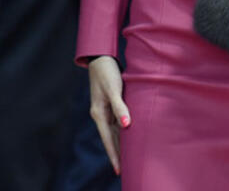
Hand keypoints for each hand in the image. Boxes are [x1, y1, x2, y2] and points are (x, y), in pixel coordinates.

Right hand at [87, 56, 129, 174]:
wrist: (101, 58)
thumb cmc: (107, 73)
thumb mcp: (113, 89)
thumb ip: (120, 107)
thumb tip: (127, 125)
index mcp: (99, 114)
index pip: (108, 140)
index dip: (114, 155)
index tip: (119, 170)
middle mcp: (101, 115)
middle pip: (111, 139)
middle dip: (118, 154)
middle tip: (126, 169)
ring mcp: (105, 110)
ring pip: (115, 131)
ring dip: (121, 144)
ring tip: (129, 158)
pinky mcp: (110, 104)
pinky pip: (117, 122)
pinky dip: (123, 131)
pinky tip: (129, 136)